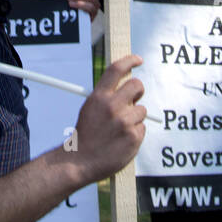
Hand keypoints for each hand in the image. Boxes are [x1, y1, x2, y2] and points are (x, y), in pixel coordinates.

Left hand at [67, 0, 99, 18]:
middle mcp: (96, 1)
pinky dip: (82, 10)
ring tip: (70, 3)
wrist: (82, 18)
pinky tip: (76, 9)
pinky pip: (88, 13)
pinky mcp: (93, 16)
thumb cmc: (81, 5)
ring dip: (78, 3)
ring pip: (89, 5)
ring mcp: (95, 9)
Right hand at [68, 54, 145, 185]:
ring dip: (134, 118)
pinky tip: (122, 140)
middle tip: (134, 99)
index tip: (138, 60)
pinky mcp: (133, 136)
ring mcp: (124, 121)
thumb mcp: (90, 109)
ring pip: (142, 110)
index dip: (130, 60)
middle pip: (136, 85)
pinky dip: (135, 133)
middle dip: (138, 90)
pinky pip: (142, 128)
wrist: (79, 162)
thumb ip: (106, 97)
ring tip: (120, 130)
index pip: (117, 69)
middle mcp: (112, 106)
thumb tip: (125, 87)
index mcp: (99, 97)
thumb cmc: (86, 135)